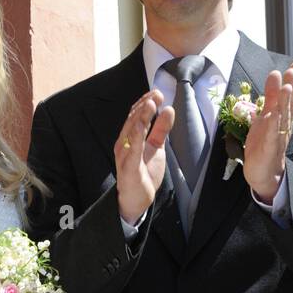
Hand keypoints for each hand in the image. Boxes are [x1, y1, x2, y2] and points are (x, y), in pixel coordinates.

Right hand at [115, 88, 174, 224]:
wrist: (137, 199)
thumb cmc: (144, 173)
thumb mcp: (156, 147)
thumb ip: (161, 130)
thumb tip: (168, 109)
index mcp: (130, 137)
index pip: (135, 115)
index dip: (145, 102)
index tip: (158, 93)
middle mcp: (124, 143)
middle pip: (132, 120)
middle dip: (144, 105)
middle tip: (156, 94)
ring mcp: (124, 155)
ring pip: (131, 131)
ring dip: (140, 116)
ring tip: (150, 103)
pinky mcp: (128, 168)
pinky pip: (132, 150)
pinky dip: (136, 136)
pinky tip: (141, 125)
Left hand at [242, 60, 292, 203]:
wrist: (263, 173)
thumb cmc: (264, 144)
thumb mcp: (266, 116)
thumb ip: (271, 97)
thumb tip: (275, 74)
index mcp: (283, 117)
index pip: (290, 97)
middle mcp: (283, 126)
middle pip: (289, 104)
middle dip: (292, 86)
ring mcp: (277, 137)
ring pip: (283, 118)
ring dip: (285, 102)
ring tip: (287, 86)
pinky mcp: (269, 148)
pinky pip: (272, 135)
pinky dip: (273, 125)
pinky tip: (274, 114)